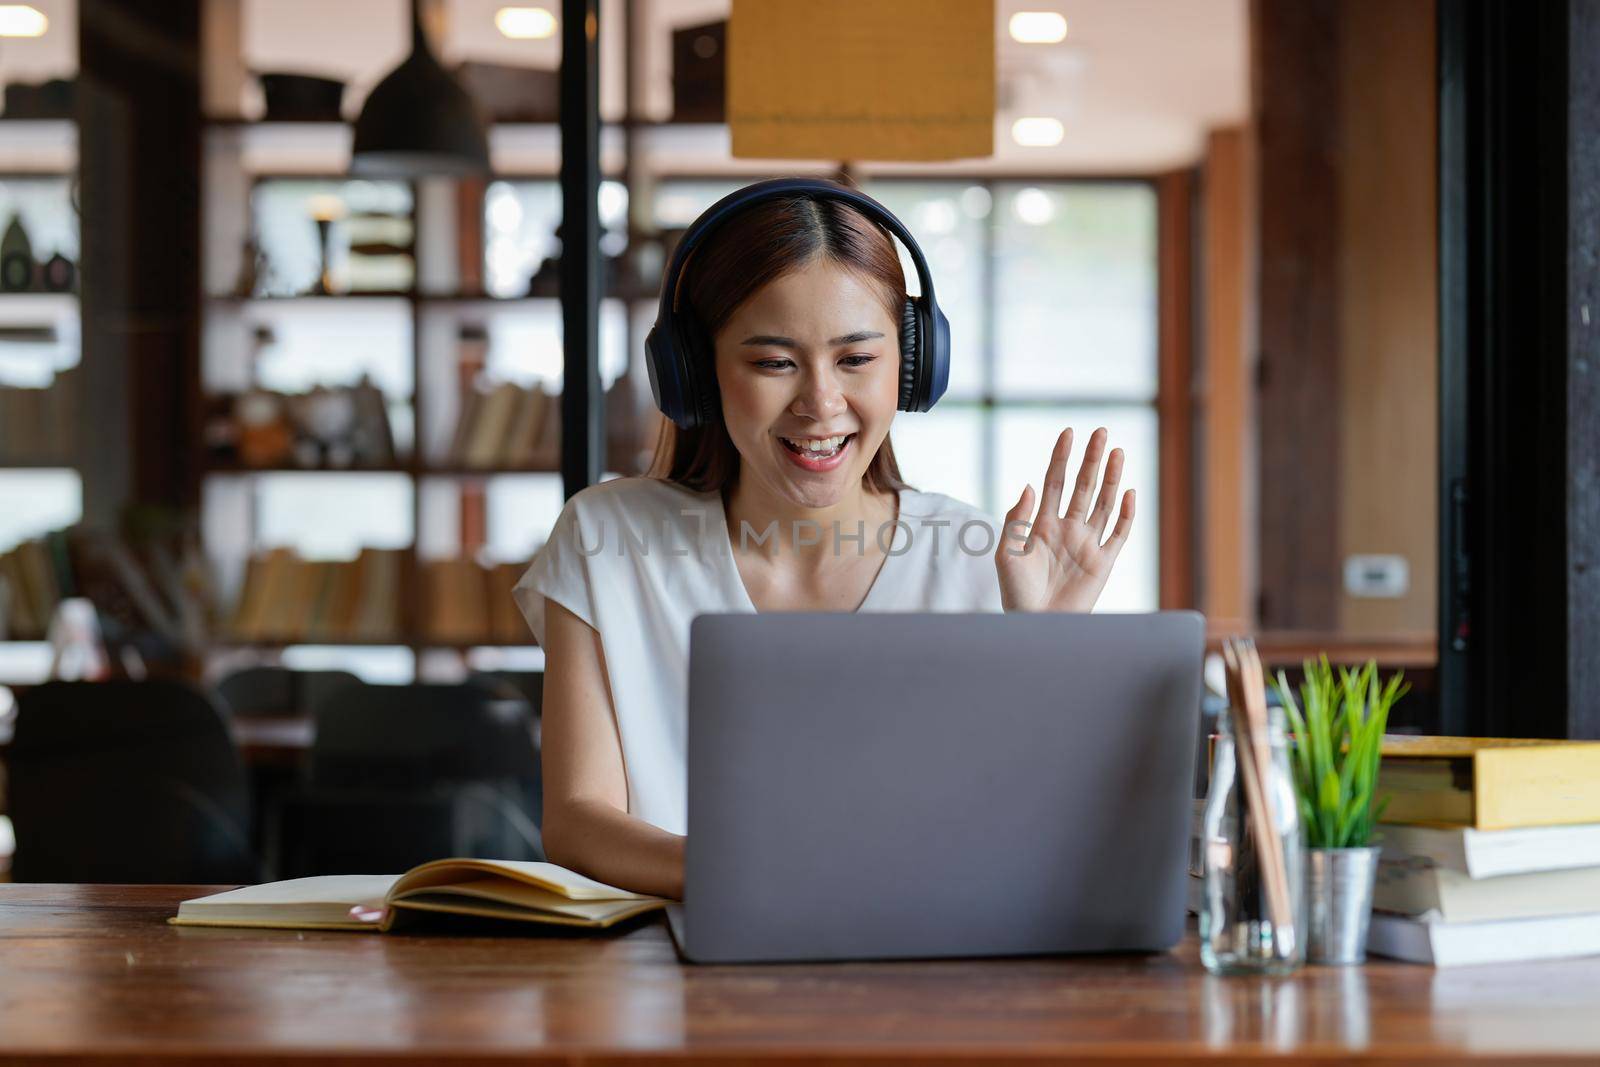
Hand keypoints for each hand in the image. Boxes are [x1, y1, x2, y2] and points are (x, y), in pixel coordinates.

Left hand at [994, 426, 1135, 612]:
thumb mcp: (1007, 554)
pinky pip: (1119, 534)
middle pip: (1082, 486)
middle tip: (1100, 432)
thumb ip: (1017, 519)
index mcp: (1042, 524)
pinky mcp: (1103, 563)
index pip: (1054, 482)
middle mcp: (1067, 529)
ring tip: (1116, 452)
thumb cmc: (1016, 594)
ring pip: (1102, 503)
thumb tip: (1030, 486)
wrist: (1035, 626)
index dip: (1061, 457)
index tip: (1068, 433)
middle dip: (1091, 459)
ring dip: (1110, 478)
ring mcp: (1087, 544)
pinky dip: (1125, 514)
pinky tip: (1129, 493)